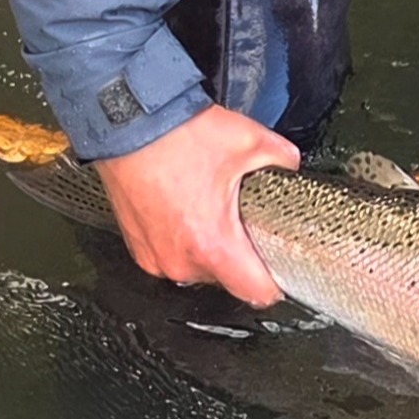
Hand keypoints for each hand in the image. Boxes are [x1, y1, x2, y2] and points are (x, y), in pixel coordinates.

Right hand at [93, 104, 297, 306]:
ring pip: (200, 268)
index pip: (257, 293)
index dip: (277, 282)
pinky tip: (189, 210)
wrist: (127, 124)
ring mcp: (155, 256)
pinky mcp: (138, 247)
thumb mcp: (251, 141)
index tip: (283, 268)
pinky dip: (185, 240)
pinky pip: (173, 255)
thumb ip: (284, 160)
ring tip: (213, 211)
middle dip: (242, 255)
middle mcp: (180, 259)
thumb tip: (291, 167)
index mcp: (212, 244)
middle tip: (246, 221)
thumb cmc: (178, 136)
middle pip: (229, 279)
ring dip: (212, 247)